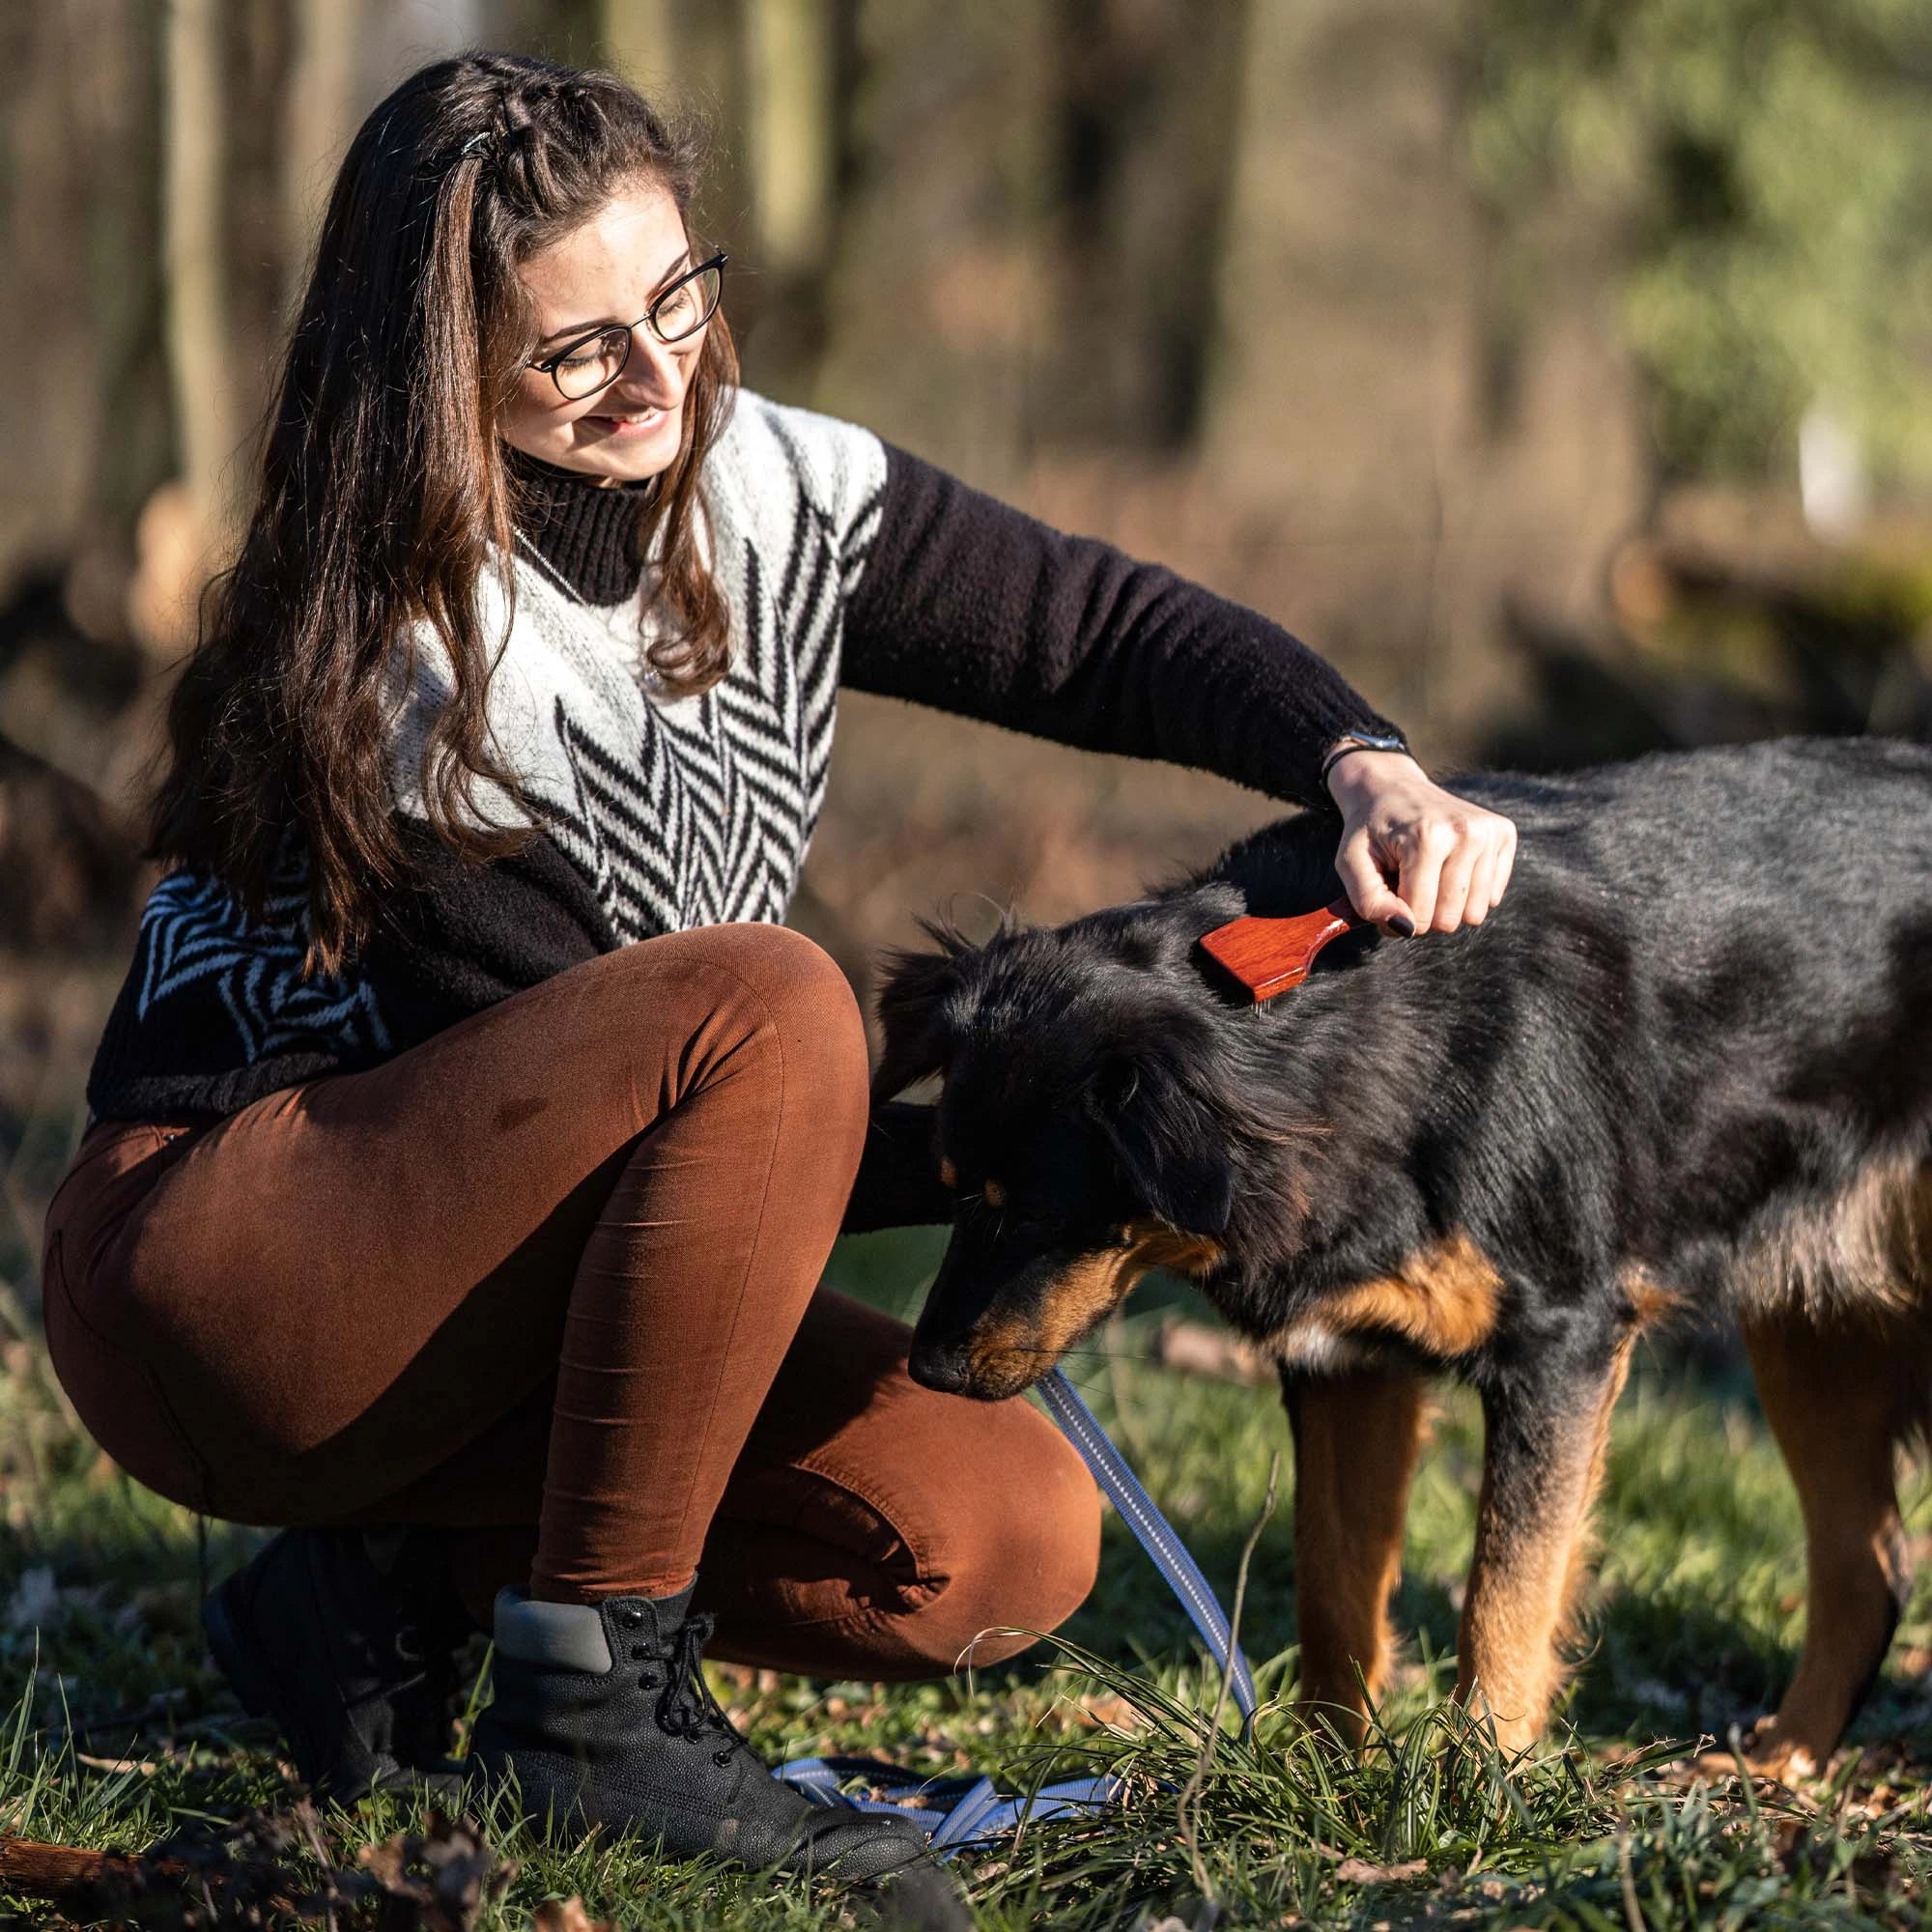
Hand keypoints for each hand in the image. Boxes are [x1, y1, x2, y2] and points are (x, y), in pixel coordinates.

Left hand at [1325, 748, 1516, 935]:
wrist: (1392, 787)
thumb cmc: (1370, 831)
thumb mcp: (1350, 864)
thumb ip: (1369, 902)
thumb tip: (1406, 929)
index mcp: (1426, 837)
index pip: (1419, 917)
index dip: (1397, 916)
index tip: (1388, 893)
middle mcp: (1466, 832)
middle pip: (1450, 919)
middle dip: (1424, 913)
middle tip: (1408, 881)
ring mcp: (1489, 832)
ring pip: (1474, 914)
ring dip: (1447, 904)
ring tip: (1429, 873)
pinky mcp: (1504, 833)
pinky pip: (1493, 898)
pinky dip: (1468, 892)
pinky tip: (1450, 865)